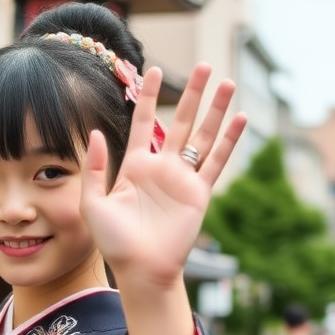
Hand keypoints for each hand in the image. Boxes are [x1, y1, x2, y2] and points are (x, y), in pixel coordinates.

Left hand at [80, 63, 246, 289]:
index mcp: (135, 165)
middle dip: (193, 93)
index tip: (154, 70)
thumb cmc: (113, 241)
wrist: (140, 269)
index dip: (149, 96)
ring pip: (203, 135)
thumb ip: (96, 168)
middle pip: (180, 121)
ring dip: (216, 110)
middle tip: (205, 65)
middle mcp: (162, 167)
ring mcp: (183, 179)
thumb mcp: (93, 203)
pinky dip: (229, 141)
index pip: (143, 122)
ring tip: (228, 82)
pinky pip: (217, 162)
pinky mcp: (199, 193)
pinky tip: (241, 119)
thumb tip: (97, 133)